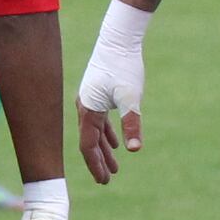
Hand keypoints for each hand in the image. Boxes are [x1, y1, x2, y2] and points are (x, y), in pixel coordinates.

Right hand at [75, 0, 149, 184]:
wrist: (119, 39)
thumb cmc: (124, 66)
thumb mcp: (131, 97)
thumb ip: (132, 124)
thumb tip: (134, 150)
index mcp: (88, 110)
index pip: (88, 146)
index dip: (95, 164)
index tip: (103, 181)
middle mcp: (85, 107)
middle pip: (89, 142)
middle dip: (99, 161)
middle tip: (107, 181)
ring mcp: (90, 100)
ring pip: (95, 132)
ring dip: (104, 149)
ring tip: (114, 167)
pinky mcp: (98, 94)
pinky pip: (100, 121)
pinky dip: (107, 134)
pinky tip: (117, 143)